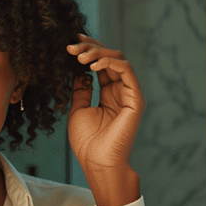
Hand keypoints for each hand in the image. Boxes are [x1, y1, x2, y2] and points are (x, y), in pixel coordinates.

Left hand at [65, 34, 143, 205]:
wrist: (97, 162)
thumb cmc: (87, 141)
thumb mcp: (78, 109)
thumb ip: (81, 89)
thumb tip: (79, 70)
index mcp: (108, 93)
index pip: (100, 64)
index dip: (87, 50)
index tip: (69, 43)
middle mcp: (120, 90)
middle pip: (110, 57)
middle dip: (90, 47)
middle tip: (71, 46)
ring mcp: (130, 94)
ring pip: (118, 60)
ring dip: (97, 53)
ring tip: (79, 56)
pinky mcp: (136, 99)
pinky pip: (126, 72)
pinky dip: (109, 63)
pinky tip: (92, 65)